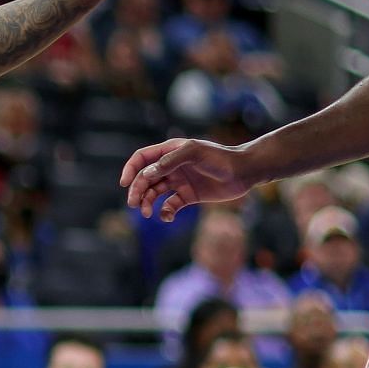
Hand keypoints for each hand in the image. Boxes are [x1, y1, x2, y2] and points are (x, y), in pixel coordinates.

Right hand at [122, 138, 256, 220]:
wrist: (243, 172)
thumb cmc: (220, 158)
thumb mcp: (194, 153)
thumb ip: (169, 161)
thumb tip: (147, 174)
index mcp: (170, 151)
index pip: (142, 158)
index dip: (130, 170)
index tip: (124, 184)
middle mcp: (172, 166)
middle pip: (145, 178)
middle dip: (137, 191)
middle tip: (134, 204)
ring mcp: (179, 181)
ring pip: (154, 193)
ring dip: (147, 203)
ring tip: (146, 213)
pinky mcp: (188, 196)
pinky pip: (170, 205)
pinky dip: (165, 212)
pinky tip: (167, 216)